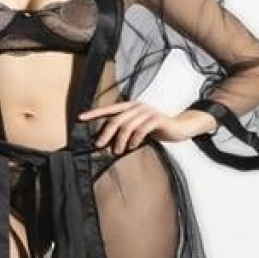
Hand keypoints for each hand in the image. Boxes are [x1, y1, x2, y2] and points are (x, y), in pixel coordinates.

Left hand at [78, 101, 215, 153]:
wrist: (178, 128)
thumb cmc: (154, 129)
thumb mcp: (136, 129)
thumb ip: (121, 131)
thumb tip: (103, 142)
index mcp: (129, 106)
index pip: (108, 109)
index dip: (94, 113)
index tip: (80, 118)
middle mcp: (137, 106)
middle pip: (115, 119)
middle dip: (105, 134)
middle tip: (99, 146)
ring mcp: (147, 111)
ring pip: (127, 126)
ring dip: (119, 140)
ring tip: (117, 151)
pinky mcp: (157, 118)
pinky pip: (141, 130)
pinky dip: (134, 140)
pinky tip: (132, 146)